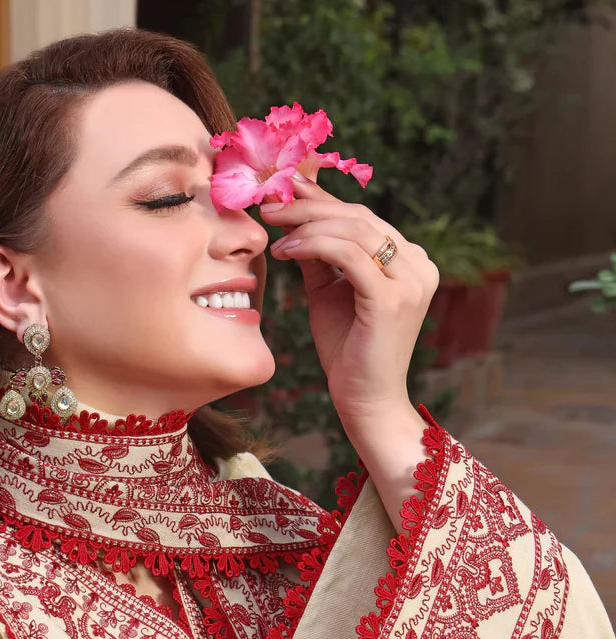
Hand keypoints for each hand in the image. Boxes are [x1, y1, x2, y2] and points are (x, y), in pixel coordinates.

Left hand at [260, 176, 438, 424]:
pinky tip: (285, 251)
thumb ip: (319, 255)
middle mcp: (419, 265)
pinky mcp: (393, 299)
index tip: (282, 190)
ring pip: (354, 229)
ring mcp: (411, 281)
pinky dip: (312, 246)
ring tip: (272, 230)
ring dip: (306, 224)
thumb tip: (293, 217)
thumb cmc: (347, 350)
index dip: (321, 199)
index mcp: (409, 261)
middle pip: (358, 216)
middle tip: (268, 203)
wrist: (364, 400)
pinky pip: (348, 256)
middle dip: (308, 205)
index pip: (362, 217)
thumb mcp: (329, 292)